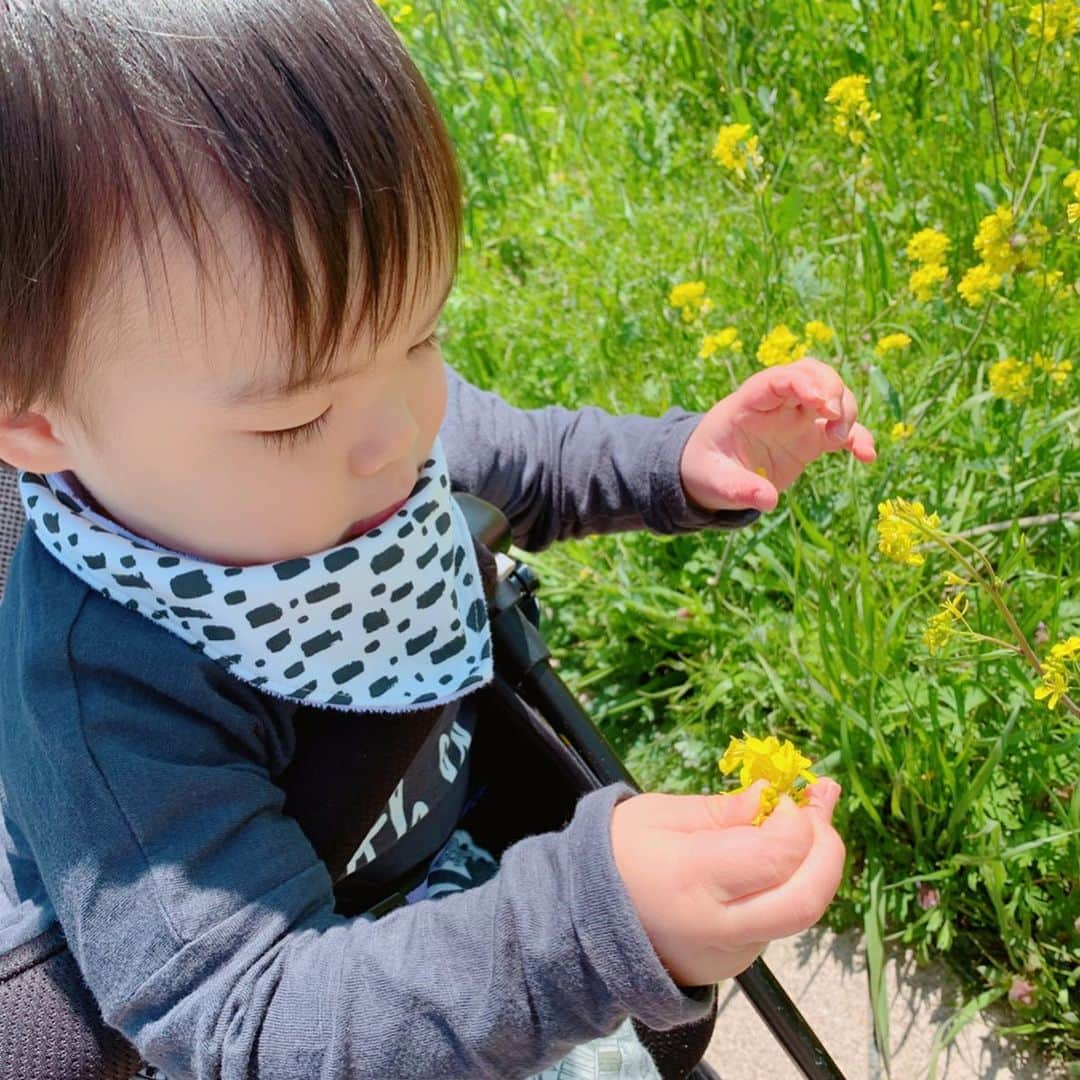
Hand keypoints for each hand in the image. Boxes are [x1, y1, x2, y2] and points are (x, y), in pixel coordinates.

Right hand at [611, 778, 843, 985]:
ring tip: (809, 816)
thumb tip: (772, 797)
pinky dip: (788, 884)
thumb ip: (722, 811)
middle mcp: (720, 926)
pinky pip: (776, 920)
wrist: (585, 924)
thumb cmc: (617, 856)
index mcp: (693, 880)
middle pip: (807, 899)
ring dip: (814, 863)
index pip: (776, 856)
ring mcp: (732, 952)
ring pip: (797, 911)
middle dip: (829, 849)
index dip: (797, 821)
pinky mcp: (738, 963)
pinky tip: (778, 852)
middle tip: (820, 805)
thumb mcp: (659, 816)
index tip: (785, 795)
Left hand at [680, 358, 876, 512]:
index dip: (802, 382)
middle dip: (831, 388)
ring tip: (842, 440)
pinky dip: (858, 438)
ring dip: (847, 410)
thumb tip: (768, 500)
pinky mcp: (811, 438)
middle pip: (812, 374)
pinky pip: (841, 430)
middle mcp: (776, 404)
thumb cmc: (707, 469)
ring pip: (832, 395)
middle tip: (834, 419)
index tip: (820, 402)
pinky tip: (867, 456)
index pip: (777, 378)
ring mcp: (796, 418)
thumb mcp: (714, 482)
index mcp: (748, 403)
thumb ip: (738, 489)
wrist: (711, 475)